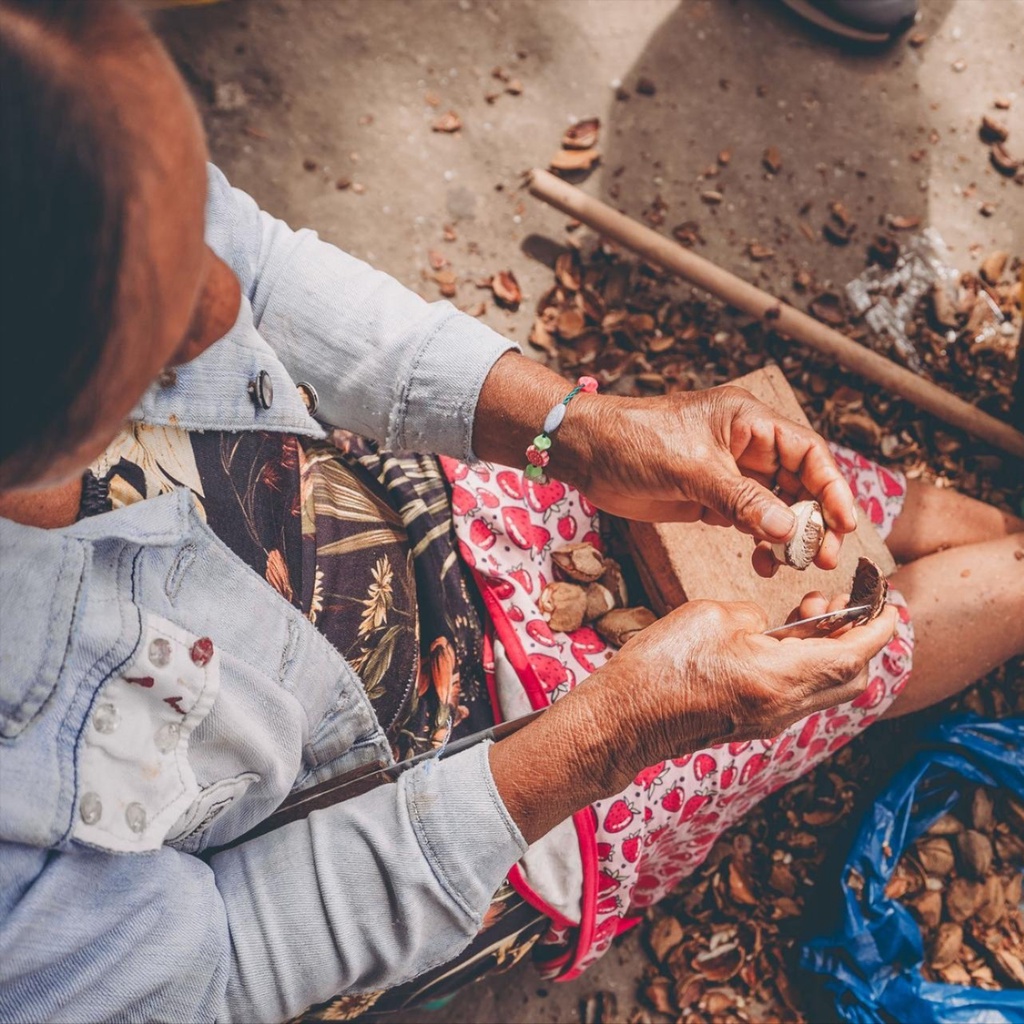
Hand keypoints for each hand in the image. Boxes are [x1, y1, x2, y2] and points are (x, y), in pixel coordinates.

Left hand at [472, 355, 856, 577]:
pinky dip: (760, 542)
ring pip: (777, 506)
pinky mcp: (711, 499)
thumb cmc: (636, 441)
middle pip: (799, 483)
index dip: (832, 487)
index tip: (845, 523)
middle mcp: (746, 446)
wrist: (588, 453)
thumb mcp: (692, 469)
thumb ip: (741, 500)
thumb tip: (788, 530)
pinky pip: (749, 522)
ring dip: (788, 535)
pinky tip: (762, 563)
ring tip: (793, 564)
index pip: (808, 452)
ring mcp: (729, 474)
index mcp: (750, 422)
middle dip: (814, 518)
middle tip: (821, 556)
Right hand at [588, 598, 896, 778]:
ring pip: (825, 689)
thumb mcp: (713, 615)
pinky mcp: (751, 723)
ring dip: (830, 650)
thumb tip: (767, 625)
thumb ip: (756, 616)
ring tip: (809, 613)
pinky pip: (798, 695)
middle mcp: (785, 708)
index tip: (892, 604)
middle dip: (858, 638)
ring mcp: (768, 721)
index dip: (879, 628)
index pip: (854, 655)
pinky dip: (805, 665)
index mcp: (780, 678)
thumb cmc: (660, 665)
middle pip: (849, 678)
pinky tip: (781, 638)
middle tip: (843, 603)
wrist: (623, 720)